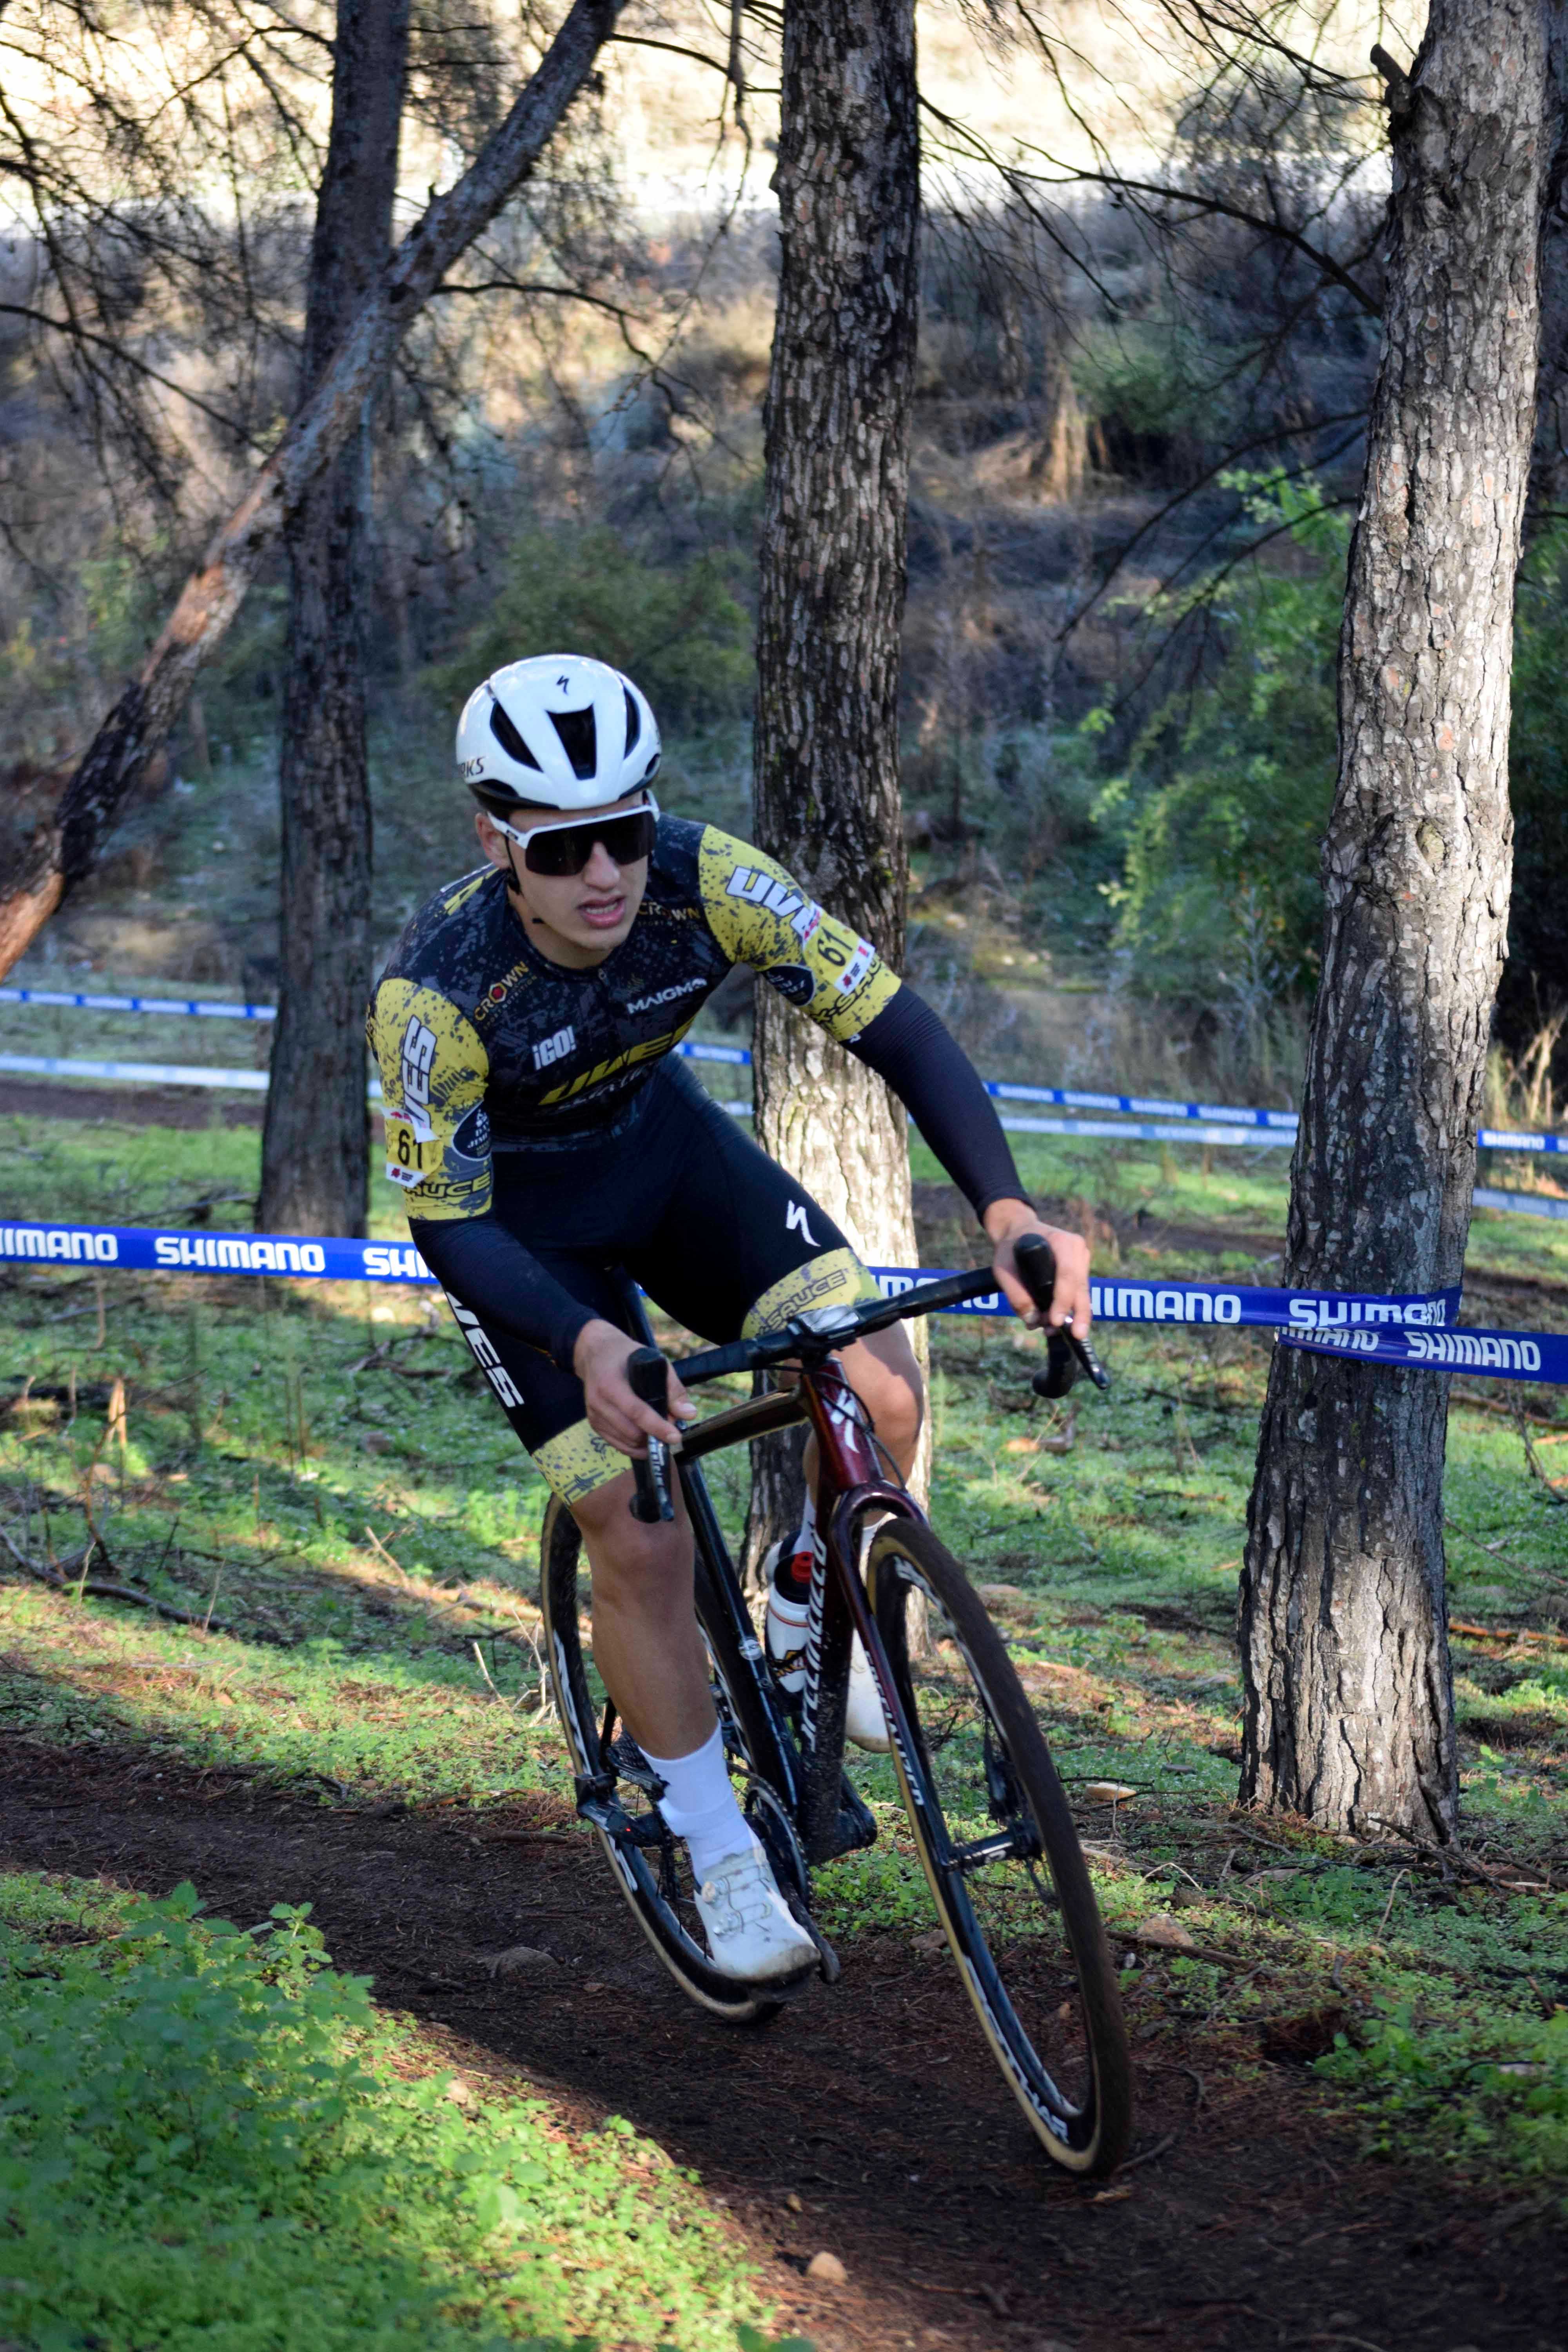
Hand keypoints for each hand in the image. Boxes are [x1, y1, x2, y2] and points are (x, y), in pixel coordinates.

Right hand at [572, 1320, 696, 1456]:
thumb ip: (673, 1388)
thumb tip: (688, 1414)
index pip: (636, 1412)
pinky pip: (618, 1445)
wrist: (596, 1355)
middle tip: (670, 1427)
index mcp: (611, 1384)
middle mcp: (598, 1401)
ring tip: (658, 1430)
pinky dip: (635, 1446)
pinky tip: (646, 1438)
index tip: (675, 1437)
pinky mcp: (594, 1424)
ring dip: (646, 1442)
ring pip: (626, 1442)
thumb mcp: (654, 1362)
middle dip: (655, 1435)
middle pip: (632, 1432)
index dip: (657, 1427)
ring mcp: (594, 1415)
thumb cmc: (627, 1356)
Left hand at [982, 1201, 1092, 1336]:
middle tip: (1077, 1336)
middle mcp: (1077, 1249)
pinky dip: (1069, 1308)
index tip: (1056, 1320)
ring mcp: (1082, 1258)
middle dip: (1079, 1314)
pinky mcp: (1081, 1269)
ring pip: (1082, 1293)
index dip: (1063, 1301)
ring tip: (1053, 1331)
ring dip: (1072, 1315)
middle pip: (1081, 1287)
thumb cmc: (1010, 1250)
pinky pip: (1078, 1292)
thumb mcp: (1003, 1269)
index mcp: (1061, 1242)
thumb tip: (1033, 1321)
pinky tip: (1056, 1322)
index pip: (1067, 1275)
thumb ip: (1016, 1295)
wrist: (1018, 1232)